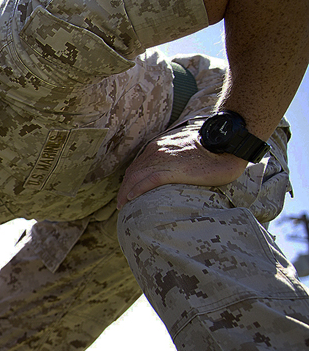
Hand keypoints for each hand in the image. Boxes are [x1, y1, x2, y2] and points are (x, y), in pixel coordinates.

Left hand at [117, 127, 247, 208]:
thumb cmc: (212, 151)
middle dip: (125, 188)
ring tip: (123, 205)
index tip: (127, 191)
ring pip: (136, 177)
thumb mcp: (186, 154)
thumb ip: (173, 161)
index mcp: (159, 146)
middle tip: (121, 203)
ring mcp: (163, 159)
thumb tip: (171, 174)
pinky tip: (132, 198)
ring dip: (126, 192)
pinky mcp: (173, 169)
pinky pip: (148, 181)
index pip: (138, 165)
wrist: (228, 145)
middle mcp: (156, 151)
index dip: (130, 180)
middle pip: (133, 172)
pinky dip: (137, 190)